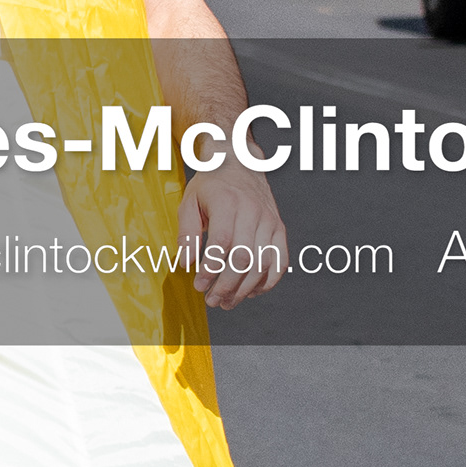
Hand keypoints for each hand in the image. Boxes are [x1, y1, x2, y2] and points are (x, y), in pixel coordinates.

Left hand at [180, 163, 289, 308]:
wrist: (240, 164)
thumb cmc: (211, 186)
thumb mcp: (189, 202)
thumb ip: (186, 232)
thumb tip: (184, 264)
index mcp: (228, 202)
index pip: (223, 242)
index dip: (211, 268)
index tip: (199, 285)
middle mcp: (254, 212)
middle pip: (244, 257)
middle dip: (227, 285)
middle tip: (211, 300)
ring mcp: (270, 221)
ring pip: (263, 263)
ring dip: (245, 289)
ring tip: (227, 302)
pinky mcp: (280, 229)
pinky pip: (280, 260)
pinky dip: (268, 281)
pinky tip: (251, 292)